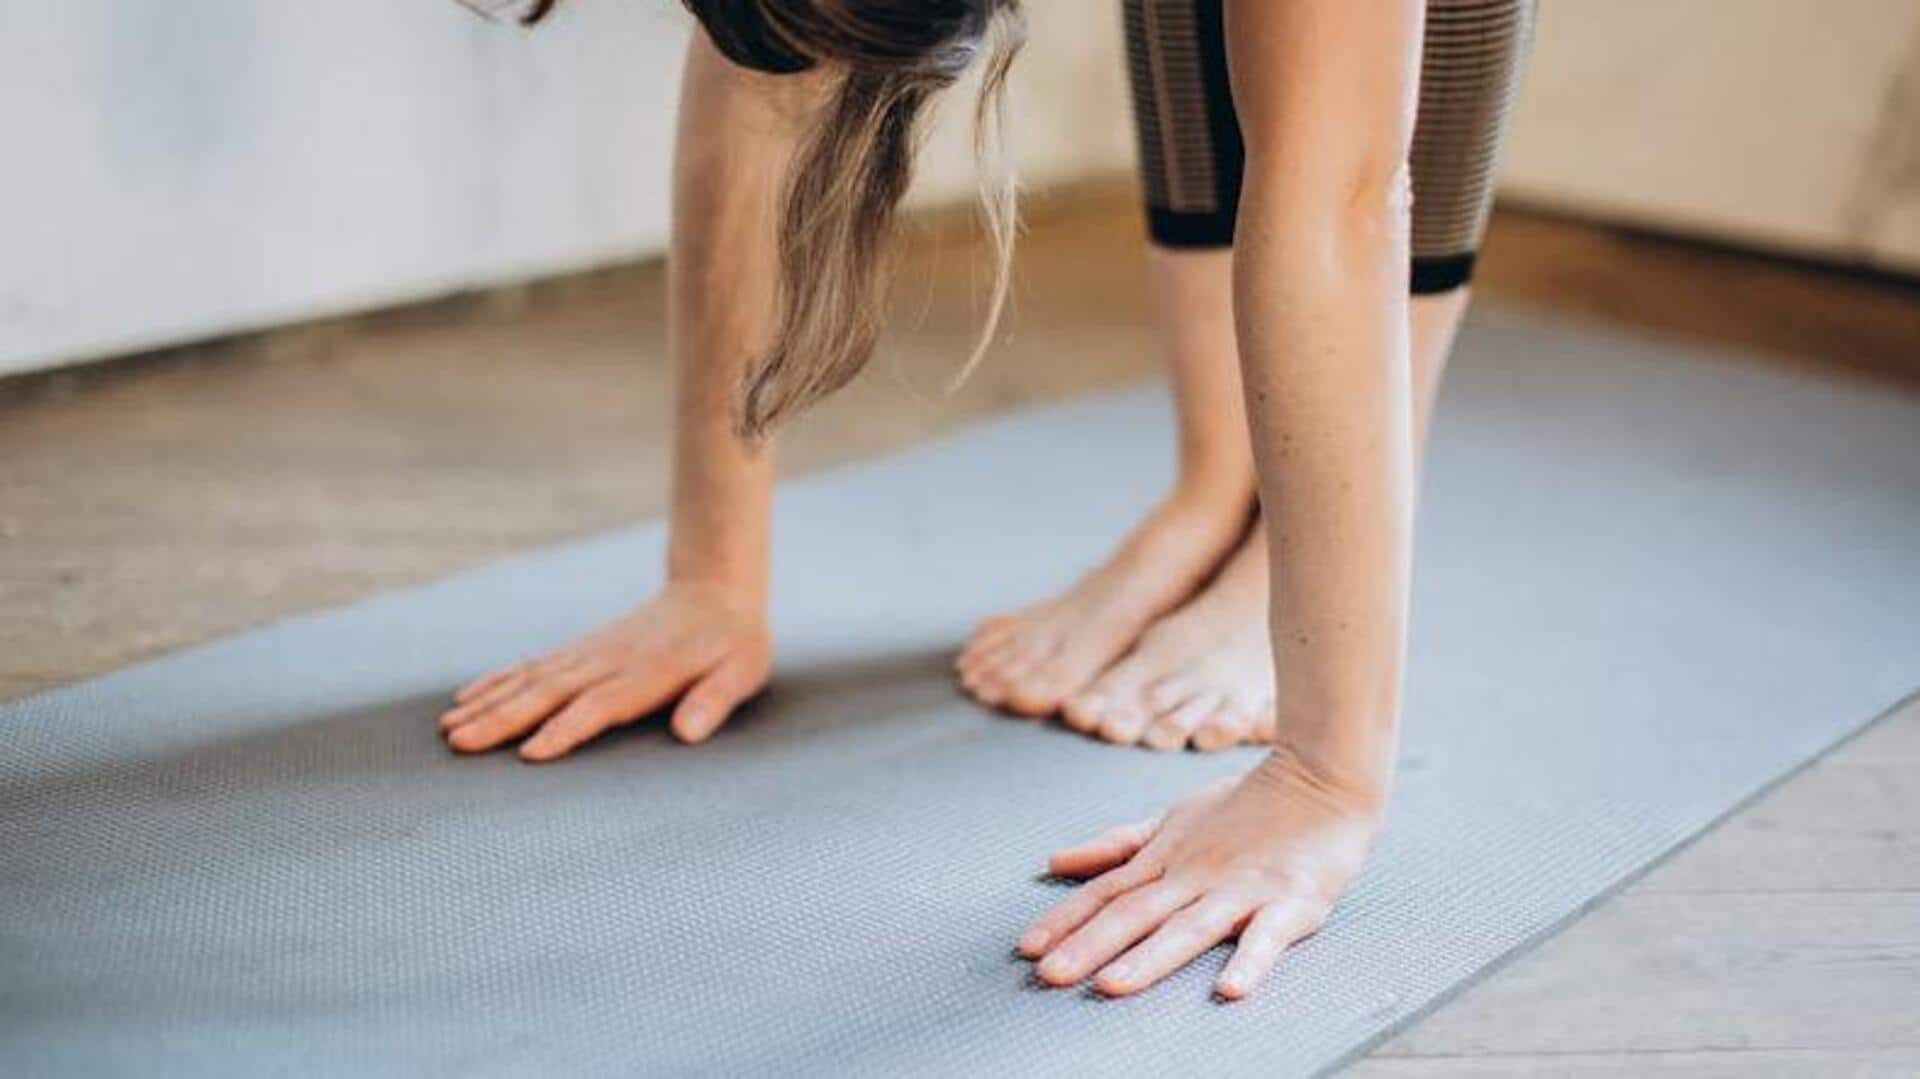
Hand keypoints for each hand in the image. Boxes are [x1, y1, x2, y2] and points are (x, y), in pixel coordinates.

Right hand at [438, 580, 771, 761]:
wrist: (715, 593)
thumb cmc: (732, 644)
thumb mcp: (740, 672)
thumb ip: (714, 700)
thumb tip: (688, 732)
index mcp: (646, 673)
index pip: (598, 705)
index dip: (565, 729)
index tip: (529, 753)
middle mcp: (607, 662)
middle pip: (548, 693)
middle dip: (502, 719)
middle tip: (460, 744)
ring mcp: (588, 653)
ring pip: (529, 679)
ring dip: (488, 703)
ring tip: (448, 728)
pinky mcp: (580, 650)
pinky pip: (530, 666)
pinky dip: (496, 680)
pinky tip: (465, 697)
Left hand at [1016, 750, 1381, 999]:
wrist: (1321, 777)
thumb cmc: (1245, 804)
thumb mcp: (1172, 818)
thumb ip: (1116, 844)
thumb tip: (1056, 860)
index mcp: (1166, 858)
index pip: (1106, 892)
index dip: (1065, 919)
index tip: (1026, 947)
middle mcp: (1196, 875)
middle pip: (1135, 914)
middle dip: (1089, 946)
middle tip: (1049, 976)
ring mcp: (1242, 889)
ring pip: (1189, 928)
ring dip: (1151, 958)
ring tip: (1113, 985)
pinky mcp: (1292, 902)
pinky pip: (1268, 936)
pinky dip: (1250, 961)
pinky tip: (1229, 989)